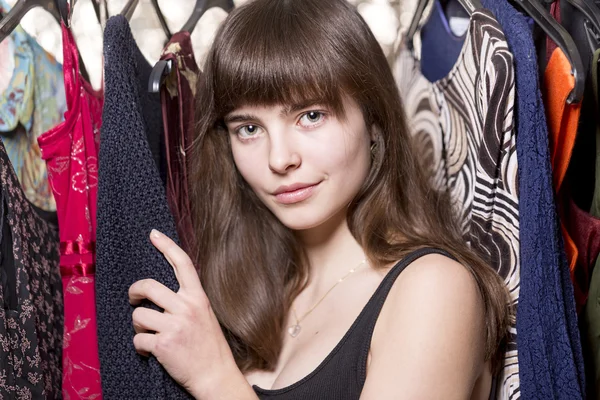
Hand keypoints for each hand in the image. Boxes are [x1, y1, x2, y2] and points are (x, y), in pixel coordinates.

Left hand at [129, 229, 254, 398]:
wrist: (215, 375)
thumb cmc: (209, 346)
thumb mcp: (205, 315)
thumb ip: (188, 301)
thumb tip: (161, 292)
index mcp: (198, 298)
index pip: (182, 264)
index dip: (167, 246)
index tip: (153, 234)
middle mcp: (187, 308)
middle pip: (148, 286)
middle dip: (134, 292)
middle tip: (134, 299)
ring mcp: (175, 326)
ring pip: (138, 315)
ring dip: (139, 326)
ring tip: (150, 334)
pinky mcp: (163, 344)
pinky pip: (137, 339)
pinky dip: (140, 346)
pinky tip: (151, 350)